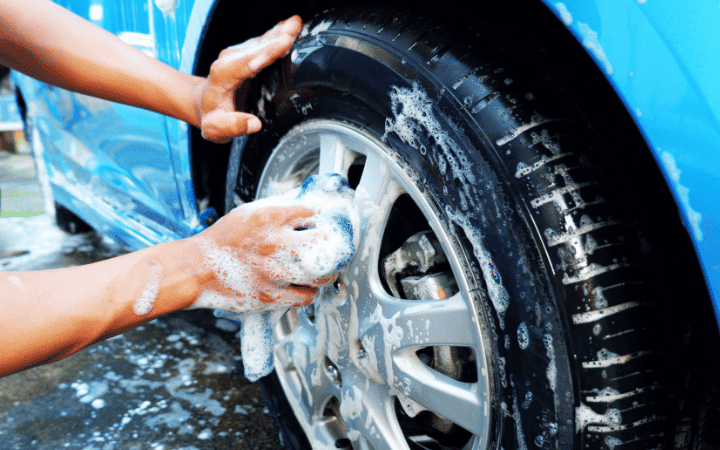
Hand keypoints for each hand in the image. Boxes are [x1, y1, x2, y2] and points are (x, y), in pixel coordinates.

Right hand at [190, 202, 336, 312]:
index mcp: (270, 218)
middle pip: (326, 245)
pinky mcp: (271, 297)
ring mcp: (274, 273)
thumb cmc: (224, 240)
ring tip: (321, 267)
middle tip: (334, 247)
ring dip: (326, 271)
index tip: (330, 222)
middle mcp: (275, 245)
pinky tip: (304, 284)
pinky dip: (310, 290)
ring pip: (322, 275)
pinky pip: (307, 296)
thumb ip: (281, 210)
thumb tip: (310, 207)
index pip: (313, 212)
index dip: (325, 218)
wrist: (198, 269)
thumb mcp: (251, 213)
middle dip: (334, 245)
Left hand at [194, 16, 302, 142]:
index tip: (284, 43)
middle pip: (257, 47)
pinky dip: (276, 35)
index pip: (248, 62)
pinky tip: (289, 28)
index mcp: (223, 75)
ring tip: (296, 25)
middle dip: (276, 38)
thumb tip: (254, 124)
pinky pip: (263, 42)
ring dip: (279, 33)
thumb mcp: (216, 129)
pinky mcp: (245, 53)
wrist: (203, 103)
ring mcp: (237, 54)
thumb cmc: (211, 115)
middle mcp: (229, 60)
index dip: (268, 51)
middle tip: (294, 30)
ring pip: (261, 41)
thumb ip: (233, 126)